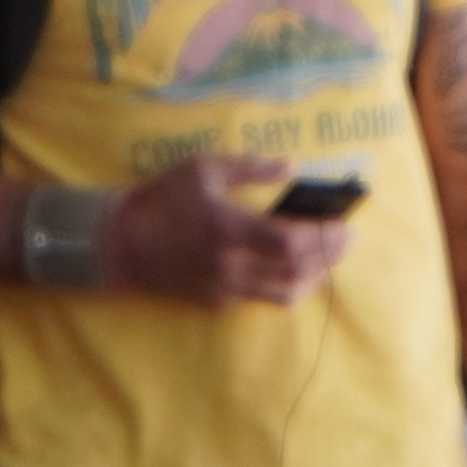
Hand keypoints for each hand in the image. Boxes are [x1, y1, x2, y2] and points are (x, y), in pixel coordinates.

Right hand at [106, 155, 348, 305]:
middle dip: (329, 255)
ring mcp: (224, 287)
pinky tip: (296, 268)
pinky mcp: (216, 300)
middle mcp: (230, 264)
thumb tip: (290, 166)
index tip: (343, 224)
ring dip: (315, 276)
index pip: (291, 242)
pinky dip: (287, 284)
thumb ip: (250, 167)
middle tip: (347, 240)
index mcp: (229, 228)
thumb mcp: (203, 168)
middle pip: (296, 269)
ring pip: (284, 292)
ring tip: (329, 257)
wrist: (119, 242)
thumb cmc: (162, 199)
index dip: (324, 236)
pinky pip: (262, 297)